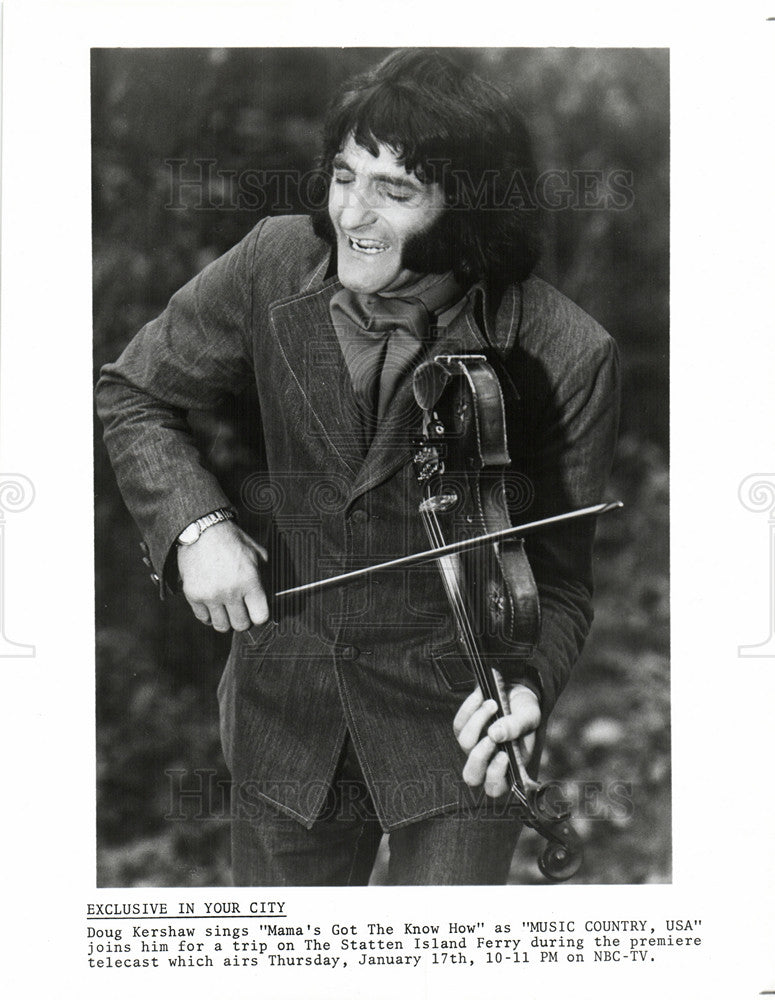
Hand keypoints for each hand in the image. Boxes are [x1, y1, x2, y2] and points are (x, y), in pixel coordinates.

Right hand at [176, 520, 268, 632]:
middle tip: (240, 610)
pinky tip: (212, 605)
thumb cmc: (231, 540)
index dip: (260, 616)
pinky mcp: (193, 595)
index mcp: (249, 581)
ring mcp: (210, 595)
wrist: (202, 530)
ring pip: (221, 626)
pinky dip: (208, 615)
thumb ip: (263, 572)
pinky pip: (203, 618)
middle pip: (241, 624)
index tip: (256, 611)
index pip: (260, 617)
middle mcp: (230, 592)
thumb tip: (268, 592)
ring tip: (226, 610)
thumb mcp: (255, 552)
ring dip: (225, 620)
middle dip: (243, 619)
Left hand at [453, 680, 540, 797]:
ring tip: (493, 704)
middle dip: (479, 756)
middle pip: (471, 776)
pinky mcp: (463, 730)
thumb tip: (495, 734)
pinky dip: (469, 709)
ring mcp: (473, 747)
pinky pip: (459, 724)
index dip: (495, 775)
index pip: (495, 788)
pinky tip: (481, 697)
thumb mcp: (528, 717)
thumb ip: (516, 727)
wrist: (515, 691)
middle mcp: (488, 762)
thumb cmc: (525, 711)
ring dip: (478, 721)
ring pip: (465, 744)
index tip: (504, 754)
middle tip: (491, 736)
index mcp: (509, 768)